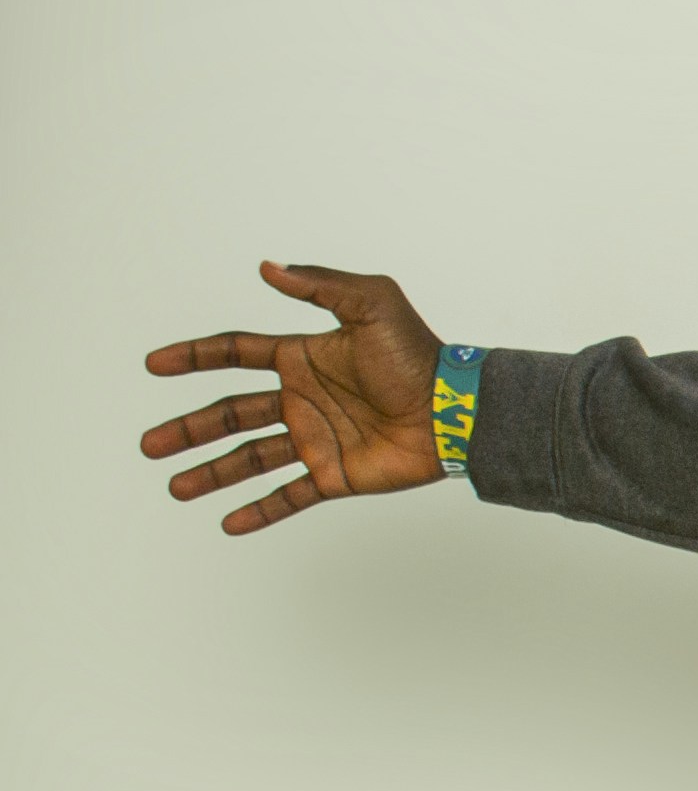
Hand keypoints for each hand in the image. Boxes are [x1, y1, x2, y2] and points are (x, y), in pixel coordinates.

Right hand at [141, 261, 448, 534]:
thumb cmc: (419, 355)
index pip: (236, 354)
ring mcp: (317, 438)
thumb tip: (267, 267)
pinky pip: (290, 496)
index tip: (154, 364)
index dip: (195, 357)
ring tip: (175, 488)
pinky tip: (229, 523)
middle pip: (230, 413)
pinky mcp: (336, 474)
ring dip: (211, 473)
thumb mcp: (371, 304)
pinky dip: (260, 510)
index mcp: (302, 357)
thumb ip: (319, 287)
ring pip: (250, 458)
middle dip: (188, 429)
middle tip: (148, 445)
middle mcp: (302, 398)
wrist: (456, 410)